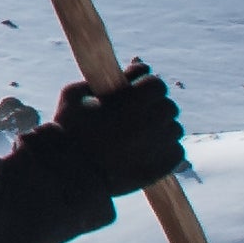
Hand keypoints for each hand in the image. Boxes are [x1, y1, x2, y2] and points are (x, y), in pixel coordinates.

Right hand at [42, 63, 183, 191]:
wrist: (69, 174)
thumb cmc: (67, 129)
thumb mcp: (74, 95)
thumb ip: (105, 77)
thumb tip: (135, 68)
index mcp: (133, 102)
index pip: (156, 84)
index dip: (145, 86)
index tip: (134, 91)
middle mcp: (153, 122)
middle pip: (168, 106)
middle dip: (154, 106)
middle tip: (135, 114)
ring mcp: (160, 146)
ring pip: (174, 128)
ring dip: (161, 127)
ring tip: (138, 134)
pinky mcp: (164, 167)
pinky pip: (176, 150)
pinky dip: (164, 148)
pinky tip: (145, 150)